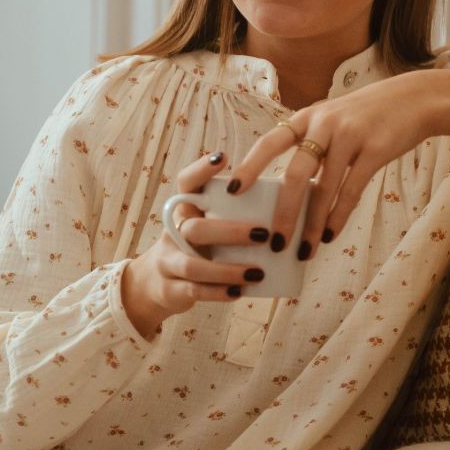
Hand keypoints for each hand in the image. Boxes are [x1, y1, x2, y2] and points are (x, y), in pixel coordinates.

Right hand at [121, 152, 268, 337]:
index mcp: (184, 210)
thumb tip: (291, 202)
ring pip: (193, 264)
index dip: (201, 170)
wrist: (157, 284)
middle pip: (193, 227)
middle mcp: (173, 233)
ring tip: (258, 273)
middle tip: (263, 234)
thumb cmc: (198, 248)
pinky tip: (238, 292)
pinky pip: (194, 291)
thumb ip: (233, 215)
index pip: (186, 182)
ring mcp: (168, 262)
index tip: (224, 157)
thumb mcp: (207, 226)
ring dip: (227, 270)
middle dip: (229, 232)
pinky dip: (218, 292)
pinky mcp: (171, 289)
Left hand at [226, 70, 449, 259]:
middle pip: (296, 174)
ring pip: (324, 189)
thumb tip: (291, 190)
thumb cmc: (367, 115)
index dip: (249, 166)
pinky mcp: (375, 150)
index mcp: (308, 117)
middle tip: (273, 242)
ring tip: (304, 250)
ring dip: (312, 224)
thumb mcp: (333, 118)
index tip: (232, 191)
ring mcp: (351, 136)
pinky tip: (329, 235)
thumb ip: (311, 144)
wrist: (414, 99)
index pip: (270, 142)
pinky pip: (351, 191)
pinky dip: (338, 216)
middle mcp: (324, 124)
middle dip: (283, 212)